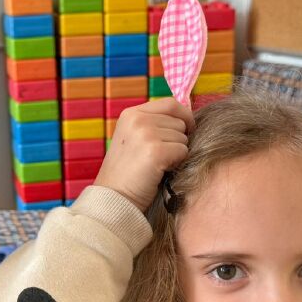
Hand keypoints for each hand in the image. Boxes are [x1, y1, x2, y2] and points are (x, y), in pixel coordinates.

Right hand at [94, 98, 193, 213]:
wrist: (114, 197)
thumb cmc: (127, 172)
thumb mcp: (133, 138)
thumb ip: (154, 124)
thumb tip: (188, 120)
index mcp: (131, 114)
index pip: (171, 104)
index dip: (184, 117)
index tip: (186, 131)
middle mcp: (137, 119)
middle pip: (180, 121)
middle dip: (178, 139)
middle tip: (161, 156)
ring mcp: (145, 134)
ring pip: (183, 137)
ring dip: (176, 153)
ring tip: (157, 164)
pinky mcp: (155, 151)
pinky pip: (183, 151)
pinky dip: (176, 163)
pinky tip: (159, 170)